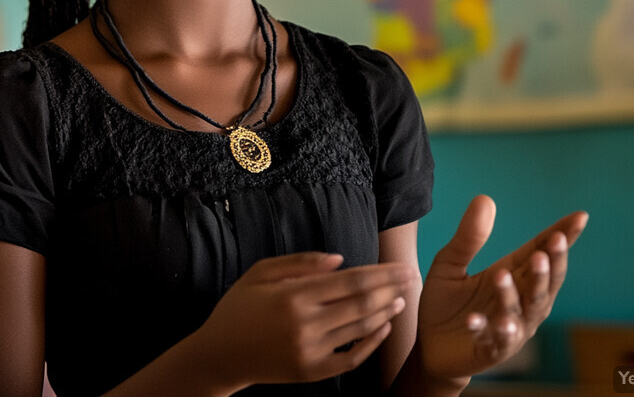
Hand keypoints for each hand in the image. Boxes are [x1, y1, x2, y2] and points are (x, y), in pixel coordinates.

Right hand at [194, 252, 415, 390]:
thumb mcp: (261, 272)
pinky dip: (371, 343)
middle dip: (391, 289)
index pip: (350, 281)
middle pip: (362, 304)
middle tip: (412, 278)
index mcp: (294, 295)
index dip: (381, 273)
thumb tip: (340, 261)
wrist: (221, 354)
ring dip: (386, 313)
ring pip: (360, 329)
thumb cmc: (240, 306)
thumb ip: (300, 263)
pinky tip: (382, 327)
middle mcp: (306, 324)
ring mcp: (310, 351)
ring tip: (402, 299)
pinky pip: (351, 358)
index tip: (401, 266)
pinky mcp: (312, 372)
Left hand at [416, 195, 587, 382]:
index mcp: (512, 274)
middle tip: (550, 246)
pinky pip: (491, 339)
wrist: (430, 344)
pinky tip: (475, 319)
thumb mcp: (451, 262)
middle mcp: (518, 302)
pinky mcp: (489, 349)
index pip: (541, 252)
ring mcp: (508, 328)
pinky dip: (485, 329)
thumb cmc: (446, 301)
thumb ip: (469, 236)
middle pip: (540, 283)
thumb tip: (486, 198)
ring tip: (503, 275)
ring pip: (521, 311)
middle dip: (546, 266)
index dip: (562, 236)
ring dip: (514, 294)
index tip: (580, 217)